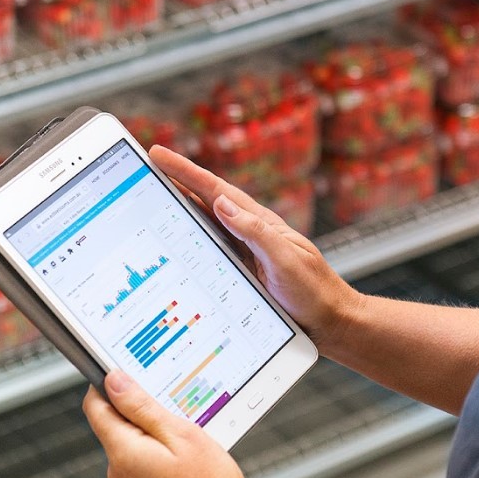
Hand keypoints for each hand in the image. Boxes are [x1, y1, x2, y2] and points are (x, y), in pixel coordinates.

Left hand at [84, 370, 276, 477]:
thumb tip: (114, 382)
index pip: (95, 405)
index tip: (130, 371)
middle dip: (139, 404)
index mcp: (123, 453)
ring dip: (153, 425)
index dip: (108, 382)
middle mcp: (119, 470)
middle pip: (114, 420)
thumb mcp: (180, 434)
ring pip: (131, 436)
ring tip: (185, 431)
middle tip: (173, 404)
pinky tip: (184, 449)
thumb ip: (142, 407)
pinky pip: (142, 454)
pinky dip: (159, 444)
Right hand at [150, 145, 359, 346]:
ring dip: (179, 206)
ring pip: (204, 223)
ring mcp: (244, 251)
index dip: (185, 171)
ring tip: (151, 192)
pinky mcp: (241, 271)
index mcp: (260, 224)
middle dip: (176, 180)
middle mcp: (249, 232)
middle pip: (205, 201)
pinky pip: (208, 249)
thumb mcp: (285, 260)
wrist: (331, 323)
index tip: (158, 154)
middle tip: (146, 165)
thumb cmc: (315, 292)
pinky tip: (173, 238)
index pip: (215, 191)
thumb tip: (223, 204)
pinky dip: (188, 238)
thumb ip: (256, 232)